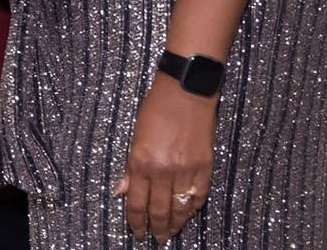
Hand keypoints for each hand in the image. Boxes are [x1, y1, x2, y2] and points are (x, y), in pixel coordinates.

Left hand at [116, 76, 217, 240]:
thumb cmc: (156, 110)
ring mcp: (186, 170)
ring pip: (180, 208)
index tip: (137, 232)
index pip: (137, 203)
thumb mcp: (134, 136)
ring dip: (175, 224)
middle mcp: (163, 171)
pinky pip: (199, 196)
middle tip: (156, 239)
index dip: (136, 222)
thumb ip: (130, 168)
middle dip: (156, 228)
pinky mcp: (205, 167)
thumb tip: (121, 191)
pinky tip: (187, 214)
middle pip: (159, 210)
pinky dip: (193, 209)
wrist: (185, 92)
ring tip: (171, 233)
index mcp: (141, 162)